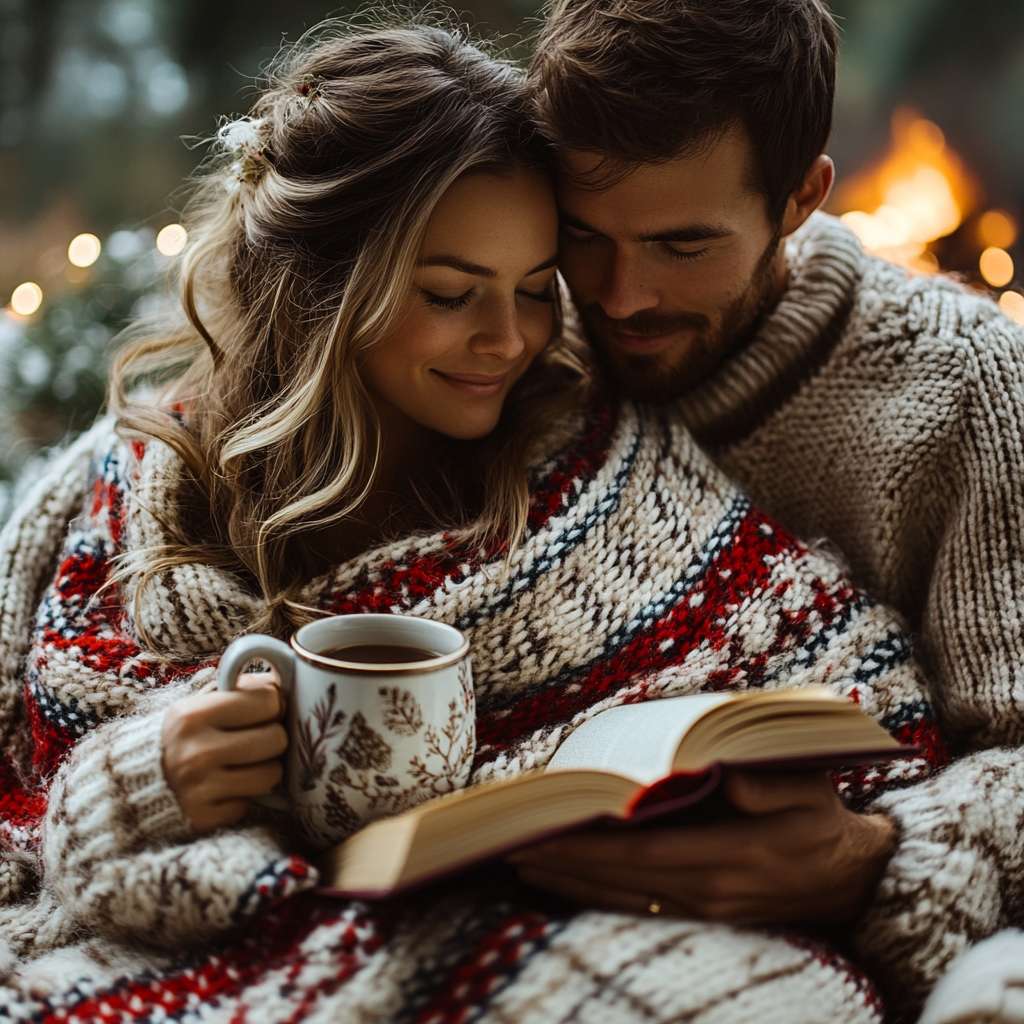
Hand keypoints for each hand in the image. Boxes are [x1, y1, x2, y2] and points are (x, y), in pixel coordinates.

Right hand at [162, 670, 287, 832]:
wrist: (133, 781)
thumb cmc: (182, 735)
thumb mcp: (199, 703)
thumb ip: (240, 689)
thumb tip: (284, 678)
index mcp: (193, 715)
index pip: (268, 701)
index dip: (271, 704)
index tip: (260, 710)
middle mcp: (195, 752)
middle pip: (276, 738)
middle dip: (271, 736)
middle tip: (254, 738)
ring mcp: (199, 788)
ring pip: (272, 773)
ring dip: (263, 768)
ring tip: (242, 763)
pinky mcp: (204, 817)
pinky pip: (250, 803)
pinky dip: (242, 795)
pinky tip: (224, 787)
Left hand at [507, 770, 895, 924]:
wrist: (863, 881)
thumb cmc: (827, 821)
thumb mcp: (809, 786)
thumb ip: (769, 781)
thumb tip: (717, 774)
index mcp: (732, 858)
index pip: (641, 856)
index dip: (587, 850)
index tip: (542, 838)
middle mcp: (712, 892)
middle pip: (621, 883)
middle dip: (564, 867)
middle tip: (512, 849)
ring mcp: (709, 911)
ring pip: (625, 901)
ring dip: (574, 885)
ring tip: (527, 866)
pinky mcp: (709, 917)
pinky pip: (642, 908)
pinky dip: (601, 896)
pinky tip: (573, 883)